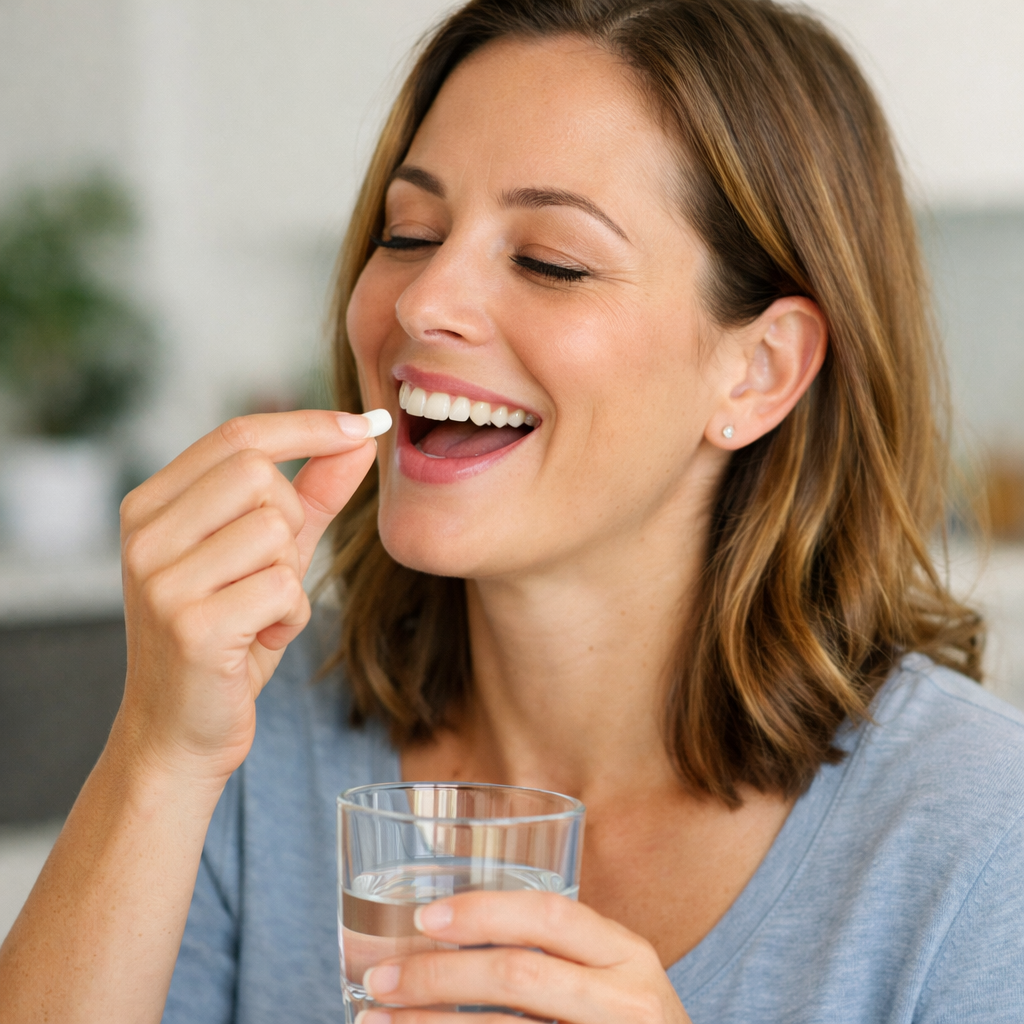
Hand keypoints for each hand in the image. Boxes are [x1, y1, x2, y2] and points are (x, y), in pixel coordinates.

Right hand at [116, 409, 386, 784]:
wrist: (180, 730)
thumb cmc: (228, 635)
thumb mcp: (269, 554)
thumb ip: (312, 494)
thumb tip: (360, 438)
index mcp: (151, 506)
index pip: (237, 437)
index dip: (307, 425)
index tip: (364, 424)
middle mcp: (145, 535)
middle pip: (259, 476)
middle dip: (291, 521)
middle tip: (270, 571)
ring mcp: (161, 581)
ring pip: (275, 532)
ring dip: (289, 578)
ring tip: (259, 614)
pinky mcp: (191, 627)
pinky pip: (283, 588)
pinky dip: (291, 616)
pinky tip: (260, 641)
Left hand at [358, 890, 692, 1022]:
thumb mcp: (612, 980)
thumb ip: (558, 956)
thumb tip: (445, 934)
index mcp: (627, 954)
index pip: (552, 916)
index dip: (485, 912)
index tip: (425, 918)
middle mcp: (626, 1000)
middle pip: (519, 976)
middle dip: (439, 976)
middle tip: (380, 978)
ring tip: (375, 1021)